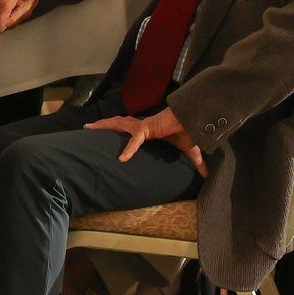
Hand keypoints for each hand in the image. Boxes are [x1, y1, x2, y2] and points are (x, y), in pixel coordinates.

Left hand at [84, 106, 207, 173]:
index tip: (106, 133)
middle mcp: (141, 125)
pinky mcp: (147, 129)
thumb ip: (195, 161)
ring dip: (104, 127)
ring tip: (88, 129)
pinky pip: (135, 140)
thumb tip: (207, 174)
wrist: (195, 120)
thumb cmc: (190, 131)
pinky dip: (129, 149)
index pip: (128, 128)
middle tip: (87, 128)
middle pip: (117, 123)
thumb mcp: (190, 150)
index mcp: (147, 129)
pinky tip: (122, 159)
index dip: (116, 128)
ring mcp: (142, 126)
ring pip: (118, 125)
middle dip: (102, 125)